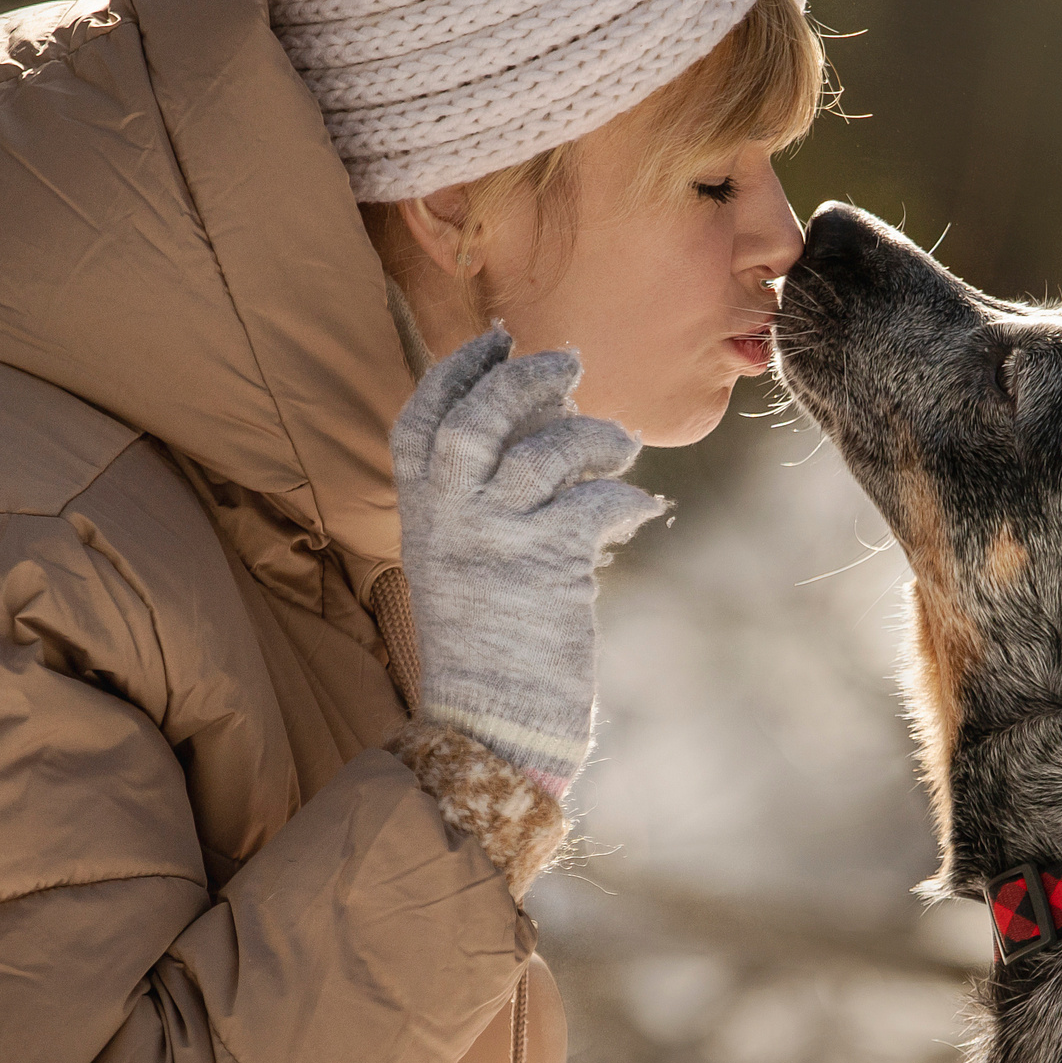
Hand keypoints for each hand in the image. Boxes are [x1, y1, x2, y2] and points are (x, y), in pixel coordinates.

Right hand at [391, 329, 665, 792]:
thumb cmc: (491, 638)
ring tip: (620, 444)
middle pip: (476, 419)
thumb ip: (486, 493)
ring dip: (590, 436)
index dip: (455, 371)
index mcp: (420, 512)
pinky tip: (641, 508)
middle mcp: (447, 519)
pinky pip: (593, 506)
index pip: (421, 418)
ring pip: (539, 453)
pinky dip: (626, 497)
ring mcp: (494, 542)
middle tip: (571, 364)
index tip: (495, 337)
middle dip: (524, 379)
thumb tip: (545, 415)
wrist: (490, 725)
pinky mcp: (547, 571)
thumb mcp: (468, 557)